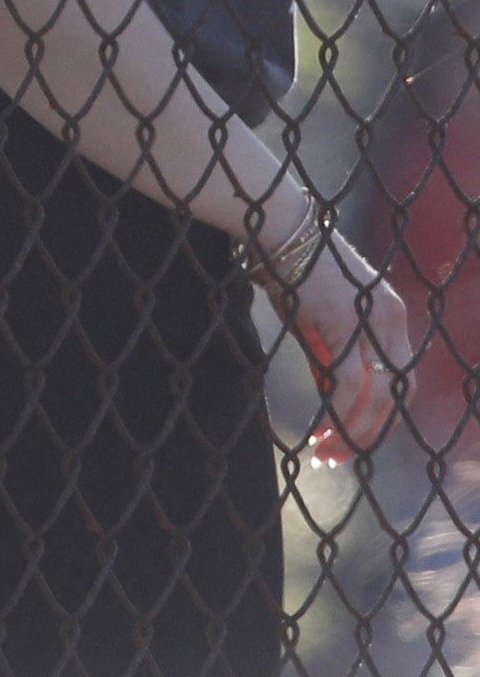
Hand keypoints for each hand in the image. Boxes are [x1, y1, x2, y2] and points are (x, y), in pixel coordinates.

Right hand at [273, 223, 416, 458]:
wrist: (276, 223)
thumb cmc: (288, 265)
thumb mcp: (314, 316)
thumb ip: (329, 354)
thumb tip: (334, 396)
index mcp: (390, 314)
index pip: (399, 378)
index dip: (379, 414)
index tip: (348, 435)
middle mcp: (391, 319)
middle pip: (399, 393)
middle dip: (373, 431)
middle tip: (340, 454)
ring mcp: (372, 322)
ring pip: (379, 396)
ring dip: (356, 432)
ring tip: (328, 451)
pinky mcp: (346, 324)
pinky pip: (351, 384)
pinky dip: (340, 415)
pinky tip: (321, 430)